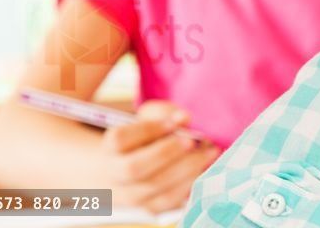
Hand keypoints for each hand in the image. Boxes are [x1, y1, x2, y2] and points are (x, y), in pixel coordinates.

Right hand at [98, 99, 220, 212]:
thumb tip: (184, 119)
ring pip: (154, 187)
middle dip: (168, 152)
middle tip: (194, 141)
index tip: (176, 122)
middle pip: (134, 168)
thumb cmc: (145, 137)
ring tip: (209, 152)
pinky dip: (189, 184)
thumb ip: (164, 113)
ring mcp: (130, 195)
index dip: (149, 129)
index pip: (120, 139)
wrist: (131, 169)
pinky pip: (169, 201)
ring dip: (186, 168)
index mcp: (110, 147)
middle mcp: (115, 174)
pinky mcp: (150, 207)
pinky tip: (204, 168)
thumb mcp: (149, 118)